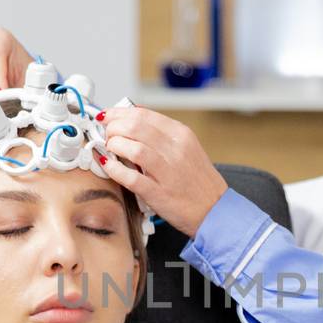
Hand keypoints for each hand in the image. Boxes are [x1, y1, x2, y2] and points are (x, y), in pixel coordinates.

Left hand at [99, 104, 227, 236]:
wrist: (215, 209)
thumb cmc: (198, 180)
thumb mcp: (187, 147)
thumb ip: (162, 135)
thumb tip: (133, 121)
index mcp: (181, 135)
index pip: (143, 114)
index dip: (119, 113)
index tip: (107, 116)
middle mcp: (176, 150)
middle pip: (135, 127)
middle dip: (113, 128)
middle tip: (107, 134)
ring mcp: (168, 172)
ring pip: (133, 148)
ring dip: (114, 145)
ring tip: (109, 149)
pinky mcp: (159, 193)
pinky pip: (131, 178)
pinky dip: (115, 170)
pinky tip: (108, 166)